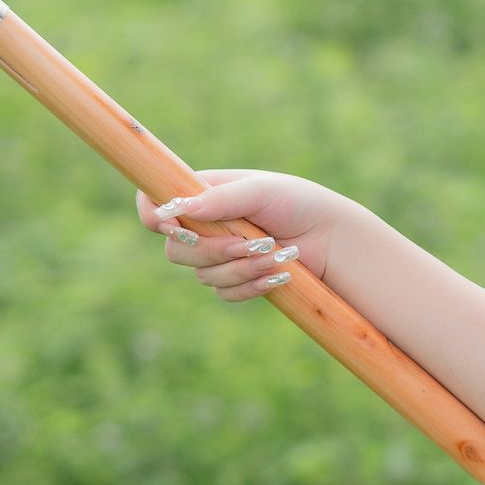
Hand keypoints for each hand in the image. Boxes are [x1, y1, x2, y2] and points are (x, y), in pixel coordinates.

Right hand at [134, 168, 352, 303]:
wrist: (331, 239)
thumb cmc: (298, 203)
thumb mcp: (261, 191)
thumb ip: (221, 199)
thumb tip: (179, 208)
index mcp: (202, 194)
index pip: (153, 202)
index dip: (153, 215)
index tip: (172, 226)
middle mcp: (203, 225)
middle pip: (174, 249)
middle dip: (211, 250)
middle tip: (247, 243)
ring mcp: (217, 256)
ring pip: (202, 275)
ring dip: (240, 268)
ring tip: (275, 255)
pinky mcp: (234, 281)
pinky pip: (224, 293)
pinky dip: (250, 285)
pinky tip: (277, 276)